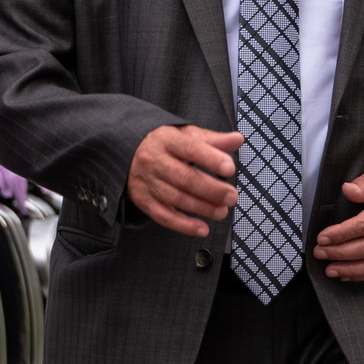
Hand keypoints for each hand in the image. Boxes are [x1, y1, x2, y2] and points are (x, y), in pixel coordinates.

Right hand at [126, 124, 244, 237]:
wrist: (126, 151)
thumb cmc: (164, 144)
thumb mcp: (186, 134)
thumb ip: (212, 140)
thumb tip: (237, 139)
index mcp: (167, 140)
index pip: (191, 149)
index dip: (211, 159)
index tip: (229, 169)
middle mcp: (154, 160)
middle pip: (184, 178)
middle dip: (211, 190)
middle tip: (231, 196)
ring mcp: (147, 182)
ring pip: (176, 198)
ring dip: (202, 208)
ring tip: (222, 211)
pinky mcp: (143, 200)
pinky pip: (164, 216)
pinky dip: (184, 225)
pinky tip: (202, 228)